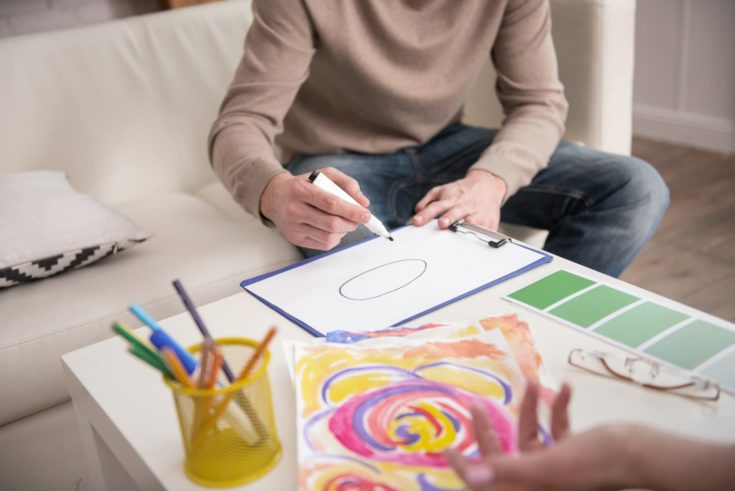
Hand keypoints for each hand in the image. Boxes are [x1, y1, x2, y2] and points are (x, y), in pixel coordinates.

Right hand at [260, 167, 370, 249]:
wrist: (274, 197)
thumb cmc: (304, 185)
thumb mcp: (323, 175)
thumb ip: (346, 183)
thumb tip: (363, 202)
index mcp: (300, 190)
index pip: (331, 204)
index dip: (352, 211)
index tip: (366, 214)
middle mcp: (294, 210)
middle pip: (331, 223)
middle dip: (351, 223)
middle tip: (359, 219)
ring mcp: (293, 227)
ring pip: (329, 237)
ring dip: (344, 231)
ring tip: (345, 222)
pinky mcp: (295, 239)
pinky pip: (323, 244)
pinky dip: (335, 238)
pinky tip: (333, 229)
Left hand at [413, 169, 506, 229]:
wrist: (487, 184)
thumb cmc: (460, 191)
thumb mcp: (442, 190)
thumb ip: (427, 200)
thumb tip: (417, 211)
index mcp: (449, 199)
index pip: (435, 207)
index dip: (425, 214)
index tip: (416, 221)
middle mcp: (462, 206)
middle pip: (454, 213)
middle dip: (448, 218)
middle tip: (441, 224)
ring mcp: (476, 213)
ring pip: (471, 220)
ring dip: (466, 224)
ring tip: (463, 227)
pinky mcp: (489, 221)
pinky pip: (485, 228)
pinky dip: (483, 231)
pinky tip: (480, 234)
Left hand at [446, 382, 631, 490]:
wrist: (644, 454)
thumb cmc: (599, 461)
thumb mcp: (550, 464)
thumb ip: (508, 468)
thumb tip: (471, 476)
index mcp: (531, 486)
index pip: (489, 479)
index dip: (465, 467)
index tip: (447, 449)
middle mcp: (540, 479)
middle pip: (504, 455)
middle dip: (490, 429)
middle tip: (475, 405)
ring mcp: (558, 467)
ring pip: (531, 437)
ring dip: (529, 410)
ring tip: (531, 384)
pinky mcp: (575, 453)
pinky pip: (558, 429)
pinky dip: (559, 409)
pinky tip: (568, 388)